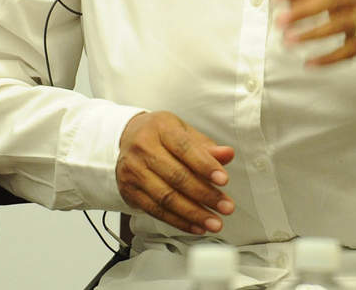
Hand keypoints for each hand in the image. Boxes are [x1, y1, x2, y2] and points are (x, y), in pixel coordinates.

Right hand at [115, 111, 234, 234]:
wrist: (127, 138)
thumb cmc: (161, 135)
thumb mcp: (184, 132)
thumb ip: (206, 146)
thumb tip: (227, 154)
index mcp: (161, 128)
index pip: (185, 148)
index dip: (205, 165)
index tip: (224, 180)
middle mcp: (144, 148)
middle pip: (176, 176)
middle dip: (205, 195)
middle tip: (225, 207)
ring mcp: (134, 171)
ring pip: (166, 197)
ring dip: (193, 213)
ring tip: (214, 222)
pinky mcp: (129, 191)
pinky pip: (156, 211)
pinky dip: (178, 221)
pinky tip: (196, 226)